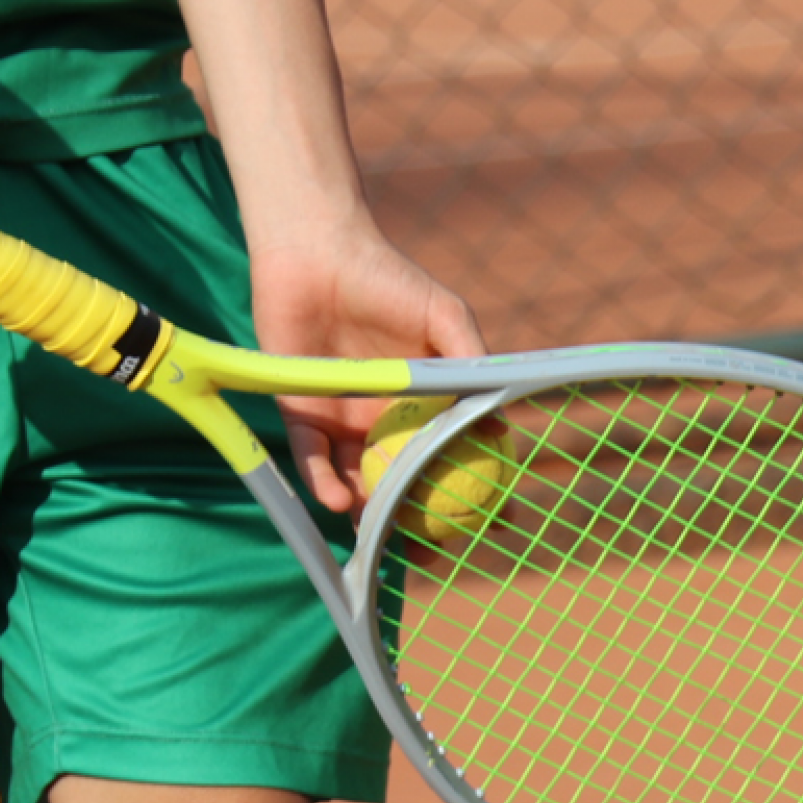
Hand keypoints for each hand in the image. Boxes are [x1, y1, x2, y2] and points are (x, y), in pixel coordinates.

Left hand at [250, 216, 486, 513]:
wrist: (317, 250)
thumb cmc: (388, 278)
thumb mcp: (445, 318)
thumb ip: (472, 365)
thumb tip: (503, 426)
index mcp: (421, 401)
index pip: (449, 455)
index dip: (471, 489)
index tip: (494, 522)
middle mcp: (383, 419)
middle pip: (401, 482)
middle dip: (413, 521)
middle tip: (430, 552)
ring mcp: (341, 421)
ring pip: (356, 479)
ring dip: (365, 511)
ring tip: (378, 534)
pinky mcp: (299, 414)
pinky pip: (311, 458)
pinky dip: (323, 482)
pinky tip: (338, 499)